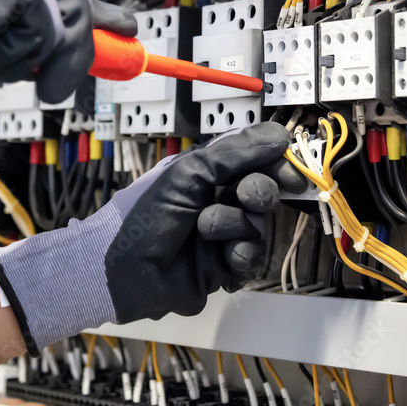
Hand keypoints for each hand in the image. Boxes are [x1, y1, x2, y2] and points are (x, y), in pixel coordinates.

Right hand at [0, 0, 135, 102]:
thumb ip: (32, 50)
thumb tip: (63, 77)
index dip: (94, 15)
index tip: (125, 27)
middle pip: (71, 5)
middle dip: (77, 51)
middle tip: (75, 72)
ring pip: (61, 22)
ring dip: (32, 58)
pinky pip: (45, 27)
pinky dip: (21, 50)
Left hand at [0, 122, 306, 354]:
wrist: (119, 271)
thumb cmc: (143, 214)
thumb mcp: (188, 173)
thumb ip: (235, 152)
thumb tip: (280, 134)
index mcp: (207, 174)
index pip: (255, 162)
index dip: (275, 163)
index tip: (287, 166)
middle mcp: (218, 202)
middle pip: (265, 192)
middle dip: (259, 191)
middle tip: (243, 195)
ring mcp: (222, 237)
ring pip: (260, 226)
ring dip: (236, 224)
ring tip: (206, 228)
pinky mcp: (224, 270)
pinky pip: (253, 260)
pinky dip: (241, 255)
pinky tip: (223, 257)